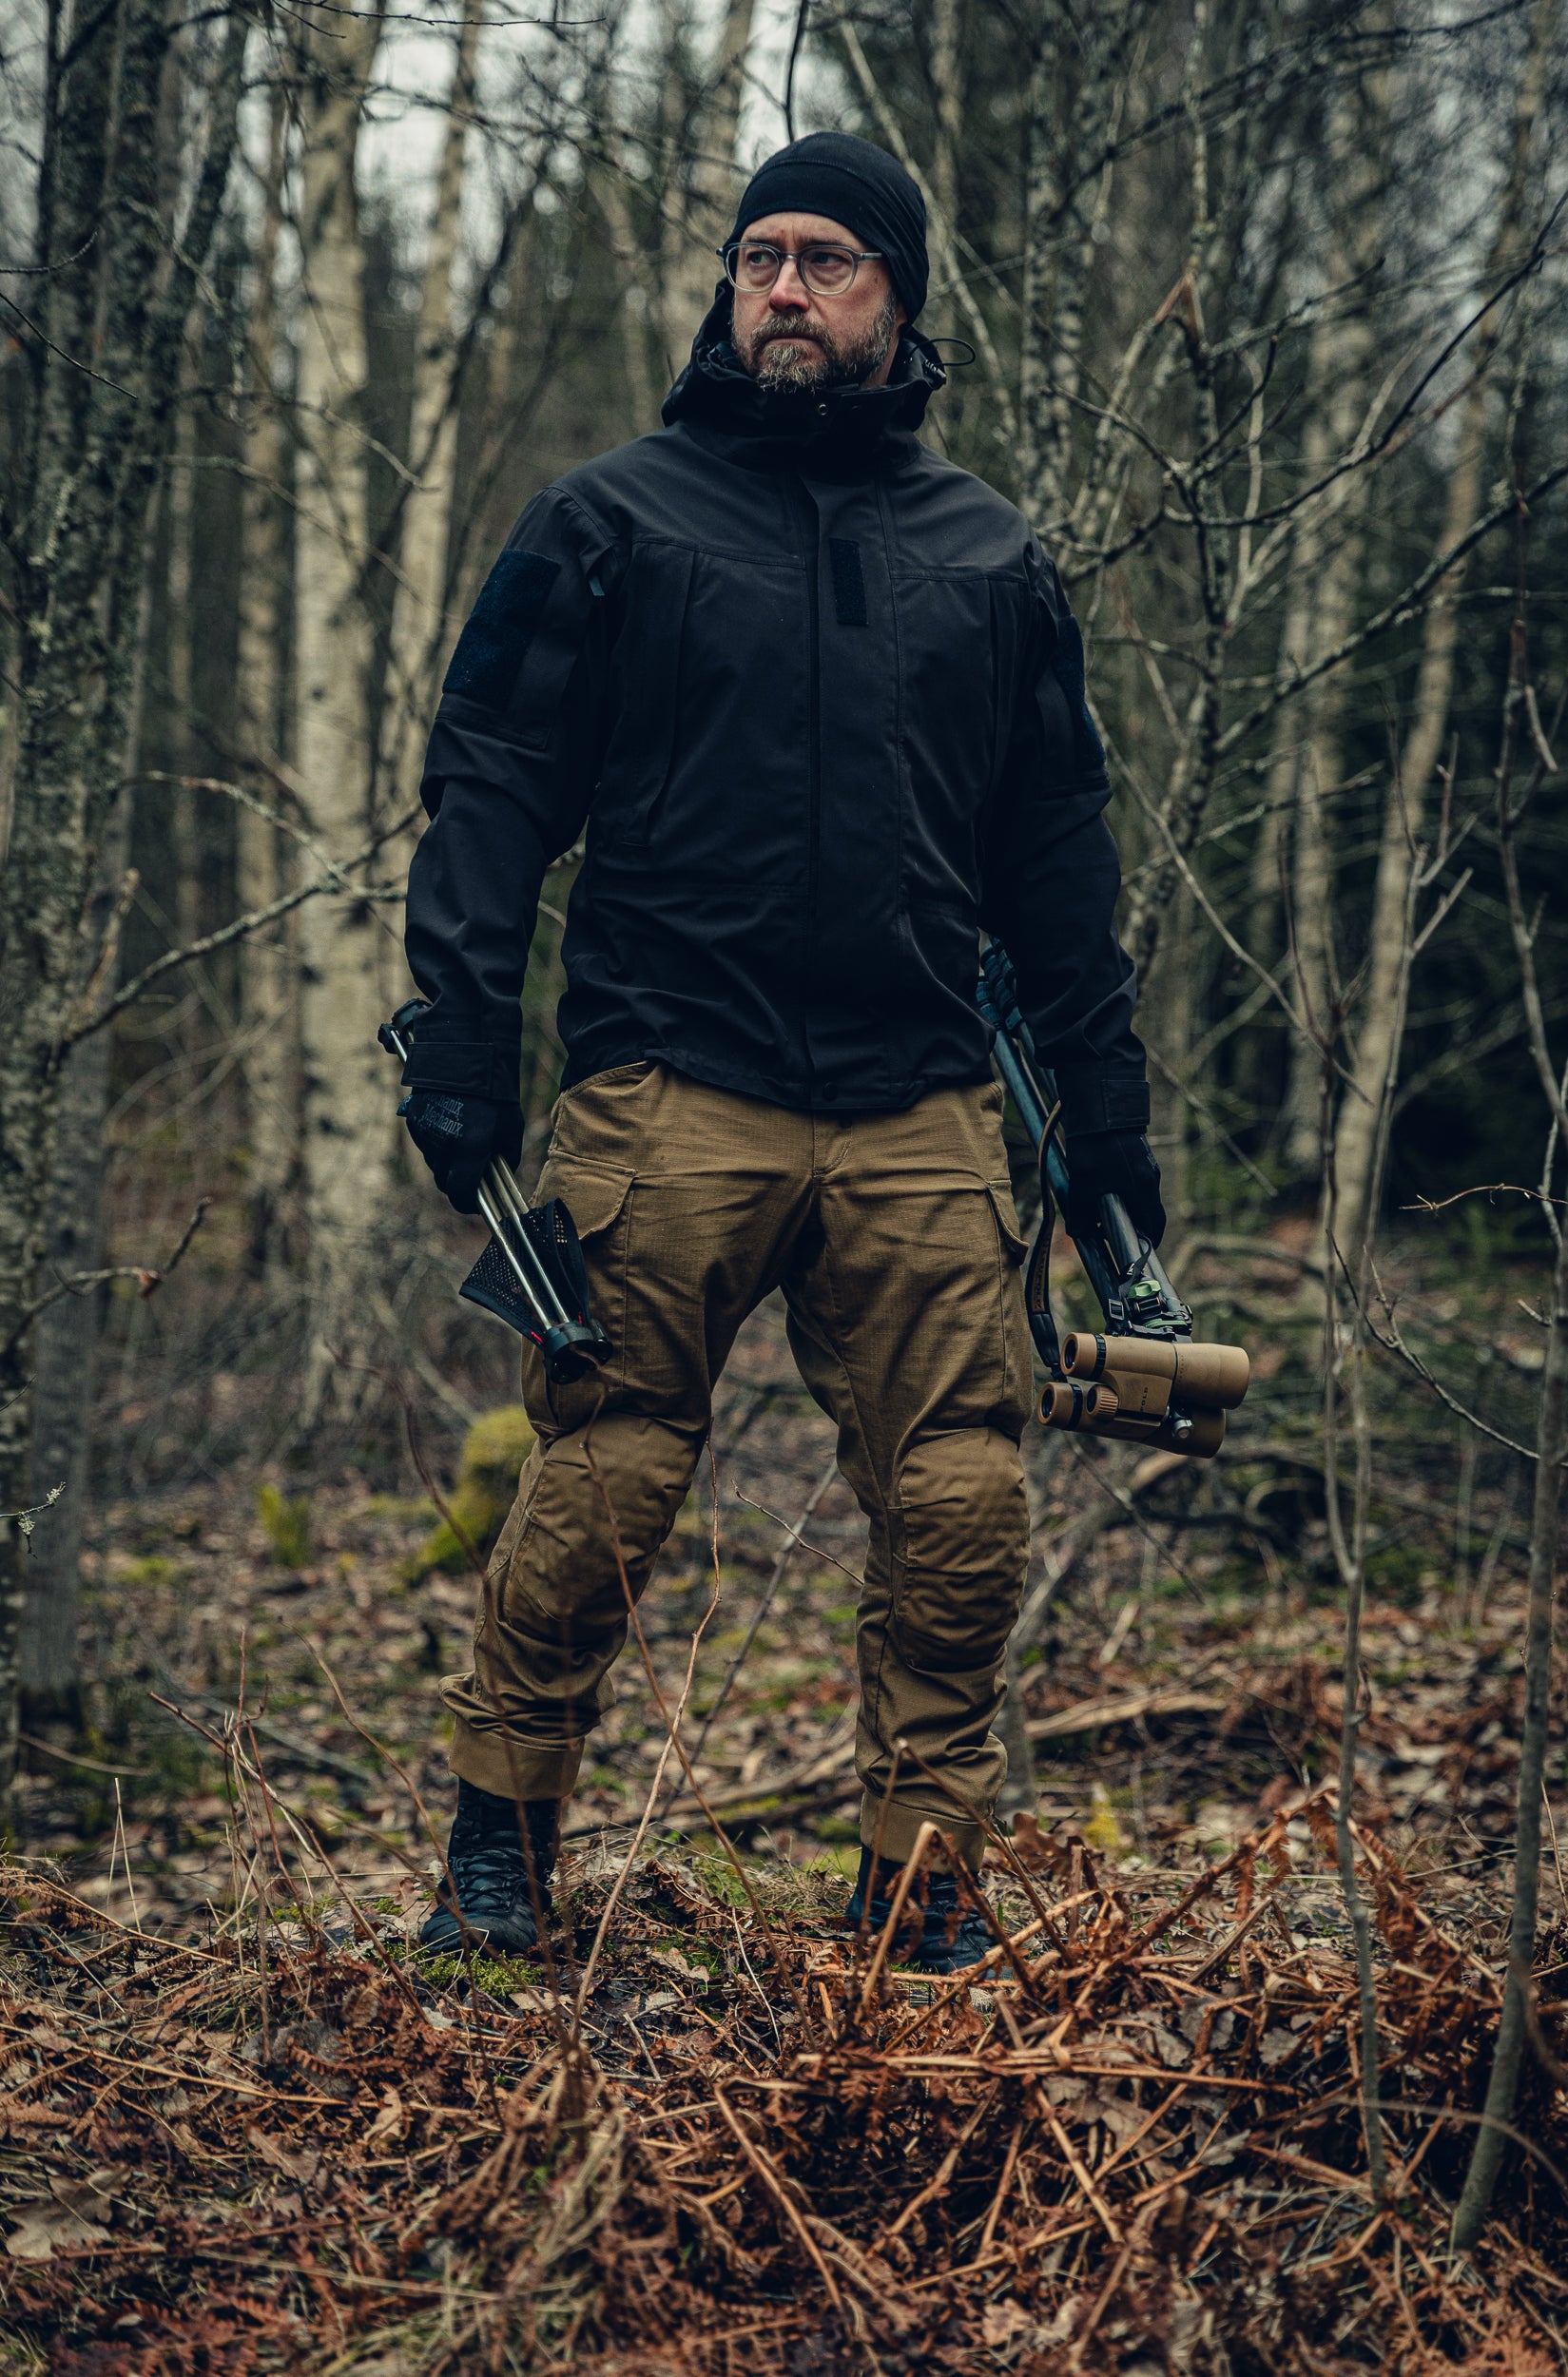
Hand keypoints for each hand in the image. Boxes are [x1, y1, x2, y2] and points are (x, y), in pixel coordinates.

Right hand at [402, 1090, 523, 1215]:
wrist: (462, 1056)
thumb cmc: (494, 1093)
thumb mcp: (511, 1127)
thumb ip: (506, 1157)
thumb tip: (501, 1177)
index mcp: (469, 1147)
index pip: (462, 1192)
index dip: (471, 1204)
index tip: (480, 1204)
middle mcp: (443, 1144)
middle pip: (445, 1183)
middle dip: (460, 1185)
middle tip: (475, 1177)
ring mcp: (425, 1134)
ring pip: (435, 1164)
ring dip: (448, 1165)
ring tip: (464, 1148)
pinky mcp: (414, 1123)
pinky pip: (426, 1146)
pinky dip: (438, 1147)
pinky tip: (452, 1132)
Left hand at [1063, 1128, 1164, 1249]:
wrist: (1100, 1109)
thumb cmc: (1094, 1147)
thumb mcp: (1083, 1184)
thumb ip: (1081, 1214)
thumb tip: (1078, 1234)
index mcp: (1144, 1189)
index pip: (1155, 1224)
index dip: (1148, 1239)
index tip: (1139, 1249)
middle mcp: (1150, 1177)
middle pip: (1149, 1209)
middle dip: (1134, 1223)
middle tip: (1115, 1231)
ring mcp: (1146, 1163)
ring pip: (1140, 1193)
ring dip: (1126, 1204)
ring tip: (1103, 1208)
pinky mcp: (1138, 1152)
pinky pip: (1135, 1178)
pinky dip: (1123, 1188)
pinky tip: (1103, 1185)